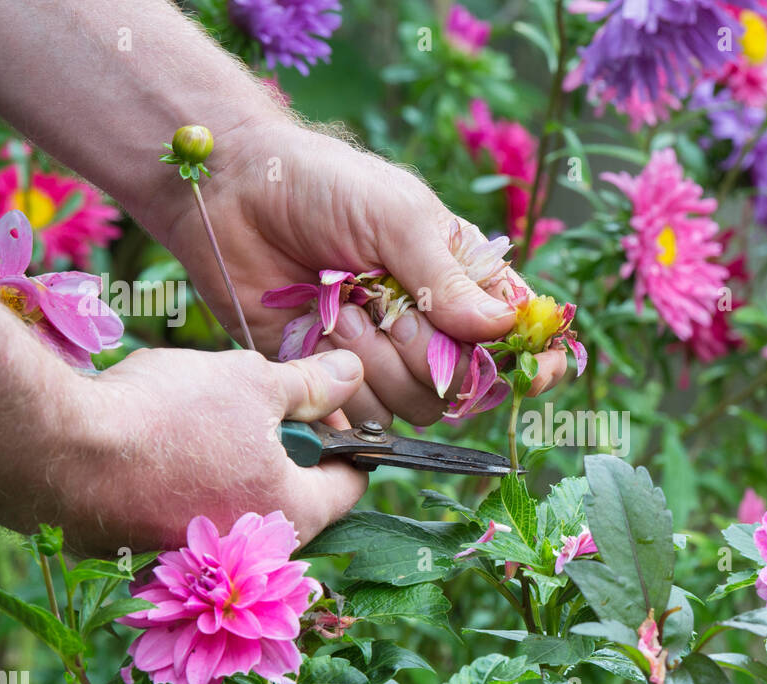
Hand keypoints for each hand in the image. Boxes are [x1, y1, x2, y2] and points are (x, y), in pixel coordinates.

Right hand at [56, 346, 367, 552]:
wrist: (57, 452)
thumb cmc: (168, 418)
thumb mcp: (253, 382)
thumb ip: (311, 384)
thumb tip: (353, 374)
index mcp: (293, 514)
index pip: (351, 483)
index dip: (343, 436)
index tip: (316, 402)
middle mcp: (250, 553)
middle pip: (290, 492)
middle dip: (279, 445)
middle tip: (248, 402)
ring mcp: (195, 559)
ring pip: (232, 498)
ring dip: (226, 459)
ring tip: (194, 416)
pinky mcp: (146, 552)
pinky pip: (181, 511)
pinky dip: (178, 478)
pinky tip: (153, 444)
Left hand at [157, 120, 568, 428]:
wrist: (234, 194)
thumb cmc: (324, 186)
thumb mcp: (399, 217)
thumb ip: (449, 280)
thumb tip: (503, 328)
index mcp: (462, 282)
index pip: (518, 338)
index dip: (532, 362)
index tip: (531, 371)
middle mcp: (431, 328)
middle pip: (466, 386)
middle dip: (427, 354)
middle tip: (386, 306)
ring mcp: (383, 357)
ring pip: (414, 405)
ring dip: (376, 362)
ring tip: (339, 307)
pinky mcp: (335, 379)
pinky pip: (361, 416)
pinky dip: (341, 382)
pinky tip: (318, 332)